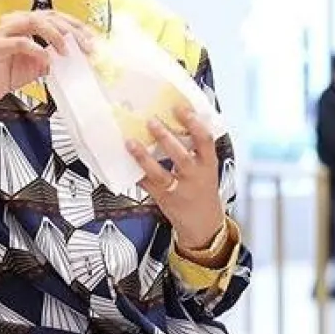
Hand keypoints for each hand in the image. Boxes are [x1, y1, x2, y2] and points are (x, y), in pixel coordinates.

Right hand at [0, 10, 94, 145]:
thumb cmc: (8, 72)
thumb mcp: (39, 64)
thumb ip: (55, 55)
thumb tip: (78, 54)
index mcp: (26, 21)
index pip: (55, 16)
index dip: (75, 24)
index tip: (91, 37)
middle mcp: (14, 21)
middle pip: (48, 17)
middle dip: (70, 30)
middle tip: (85, 45)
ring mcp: (4, 31)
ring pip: (35, 23)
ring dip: (55, 35)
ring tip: (66, 50)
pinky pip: (21, 42)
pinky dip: (36, 50)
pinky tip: (46, 59)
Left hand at [126, 106, 224, 249]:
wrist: (204, 224)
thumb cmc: (203, 190)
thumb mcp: (207, 169)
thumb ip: (196, 149)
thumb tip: (180, 119)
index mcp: (209, 165)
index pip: (205, 141)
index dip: (194, 124)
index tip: (181, 108)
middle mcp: (195, 177)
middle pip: (181, 156)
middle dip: (165, 138)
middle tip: (151, 121)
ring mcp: (179, 190)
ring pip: (160, 173)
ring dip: (143, 157)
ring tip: (131, 142)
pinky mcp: (163, 199)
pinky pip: (147, 185)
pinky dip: (136, 173)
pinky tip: (125, 162)